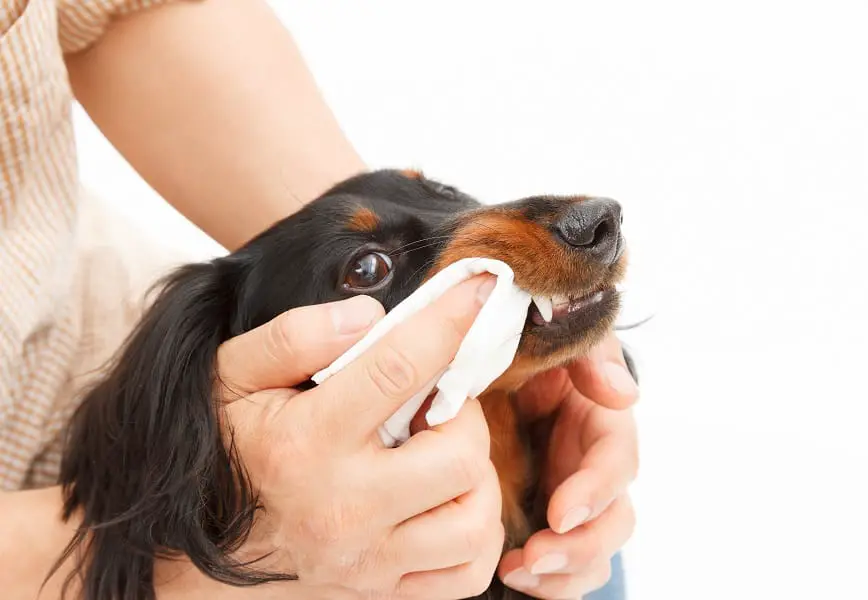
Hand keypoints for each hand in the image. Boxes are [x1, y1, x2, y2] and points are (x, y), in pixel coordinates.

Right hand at [207, 276, 503, 599]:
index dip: (449, 320)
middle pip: (460, 457)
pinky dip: (475, 534)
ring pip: (474, 522)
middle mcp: (342, 509)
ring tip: (443, 452)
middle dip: (466, 416)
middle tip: (439, 403)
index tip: (481, 287)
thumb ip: (294, 338)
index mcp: (304, 444)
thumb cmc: (219, 451)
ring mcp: (365, 561)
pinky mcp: (379, 593)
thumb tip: (369, 318)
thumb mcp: (230, 378)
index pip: (399, 369)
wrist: (183, 550)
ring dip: (476, 477)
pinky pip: (466, 574)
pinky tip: (448, 502)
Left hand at [498, 336, 638, 598]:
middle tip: (536, 557)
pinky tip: (511, 576)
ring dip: (564, 570)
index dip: (597, 489)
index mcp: (594, 418)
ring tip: (518, 572)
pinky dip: (546, 581)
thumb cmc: (508, 350)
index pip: (617, 459)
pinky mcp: (540, 520)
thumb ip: (585, 355)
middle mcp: (587, 463)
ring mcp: (566, 496)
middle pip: (613, 517)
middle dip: (581, 544)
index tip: (562, 512)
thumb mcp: (544, 338)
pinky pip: (561, 567)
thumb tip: (624, 394)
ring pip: (592, 550)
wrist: (457, 371)